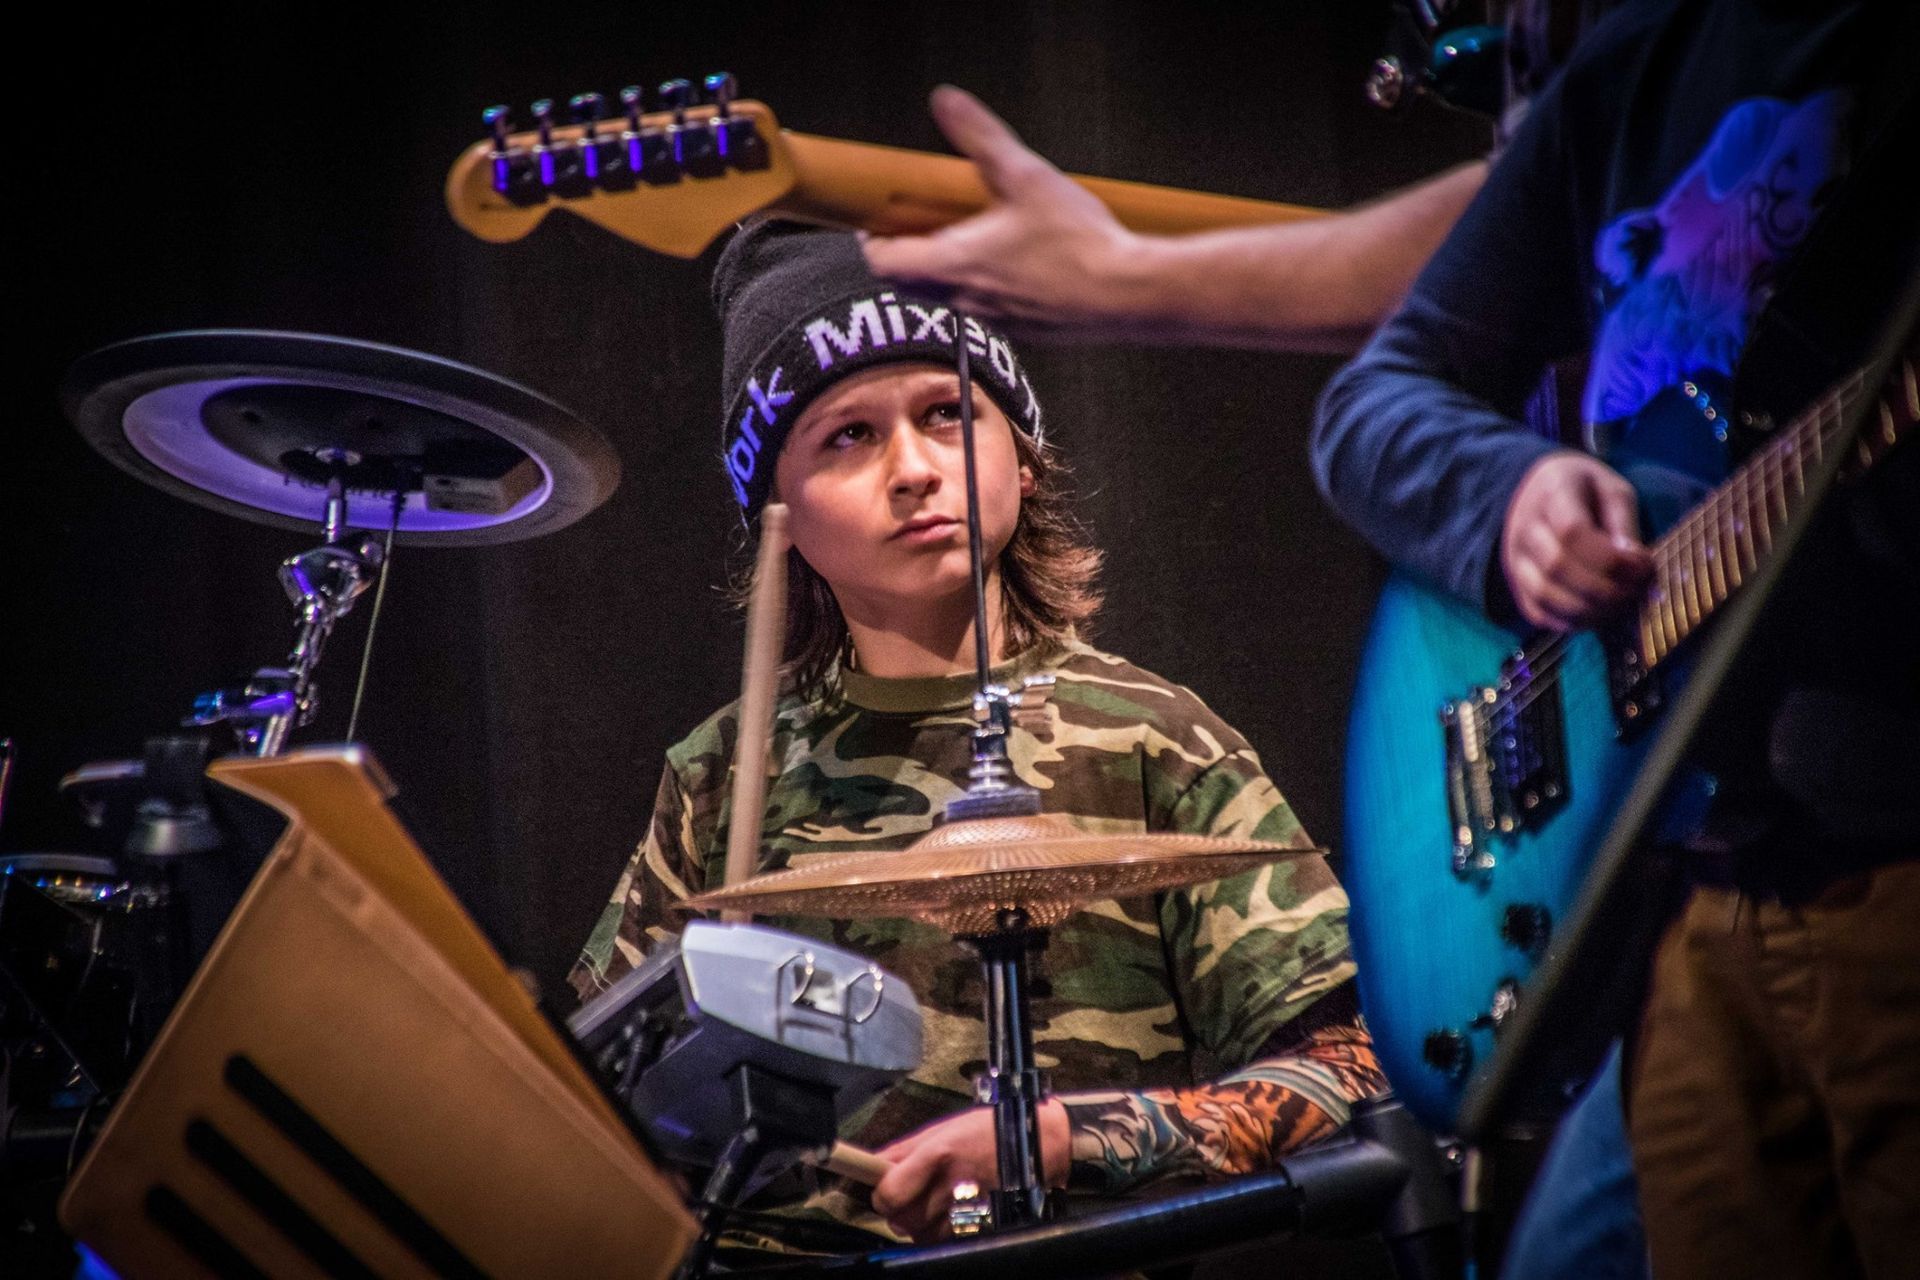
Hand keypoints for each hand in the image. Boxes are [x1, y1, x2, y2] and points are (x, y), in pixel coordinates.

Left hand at [861, 87, 1137, 335]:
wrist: (1130, 295)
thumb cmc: (1079, 244)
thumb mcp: (1025, 176)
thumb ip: (981, 138)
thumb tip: (947, 102)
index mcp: (955, 266)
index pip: (886, 265)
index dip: (874, 242)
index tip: (879, 220)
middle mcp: (967, 300)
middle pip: (913, 283)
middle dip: (910, 252)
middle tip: (922, 220)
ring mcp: (997, 321)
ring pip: (952, 295)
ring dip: (950, 268)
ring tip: (974, 232)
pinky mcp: (1026, 329)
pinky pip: (990, 306)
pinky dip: (987, 282)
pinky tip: (1020, 258)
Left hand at [870, 1101, 1069, 1242]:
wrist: (1040, 1145)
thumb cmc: (990, 1131)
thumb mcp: (944, 1128)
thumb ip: (904, 1149)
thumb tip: (872, 1163)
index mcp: (938, 1155)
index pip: (888, 1194)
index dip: (883, 1193)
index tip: (887, 1187)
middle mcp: (951, 1186)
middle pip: (900, 1219)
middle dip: (902, 1207)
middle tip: (919, 1191)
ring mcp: (967, 1212)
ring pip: (920, 1234)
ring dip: (923, 1222)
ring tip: (943, 1198)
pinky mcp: (980, 1229)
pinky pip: (943, 1241)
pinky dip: (943, 1231)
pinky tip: (957, 1209)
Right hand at [1500, 451, 1654, 629]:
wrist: (1543, 494)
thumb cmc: (1587, 492)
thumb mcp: (1614, 491)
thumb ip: (1624, 524)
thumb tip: (1635, 565)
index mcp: (1552, 492)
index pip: (1572, 532)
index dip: (1611, 558)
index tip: (1645, 566)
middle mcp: (1524, 526)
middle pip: (1557, 566)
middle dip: (1604, 587)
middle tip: (1638, 591)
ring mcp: (1515, 558)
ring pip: (1545, 595)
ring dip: (1589, 609)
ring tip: (1621, 605)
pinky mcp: (1516, 585)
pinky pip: (1538, 613)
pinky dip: (1571, 622)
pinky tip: (1598, 614)